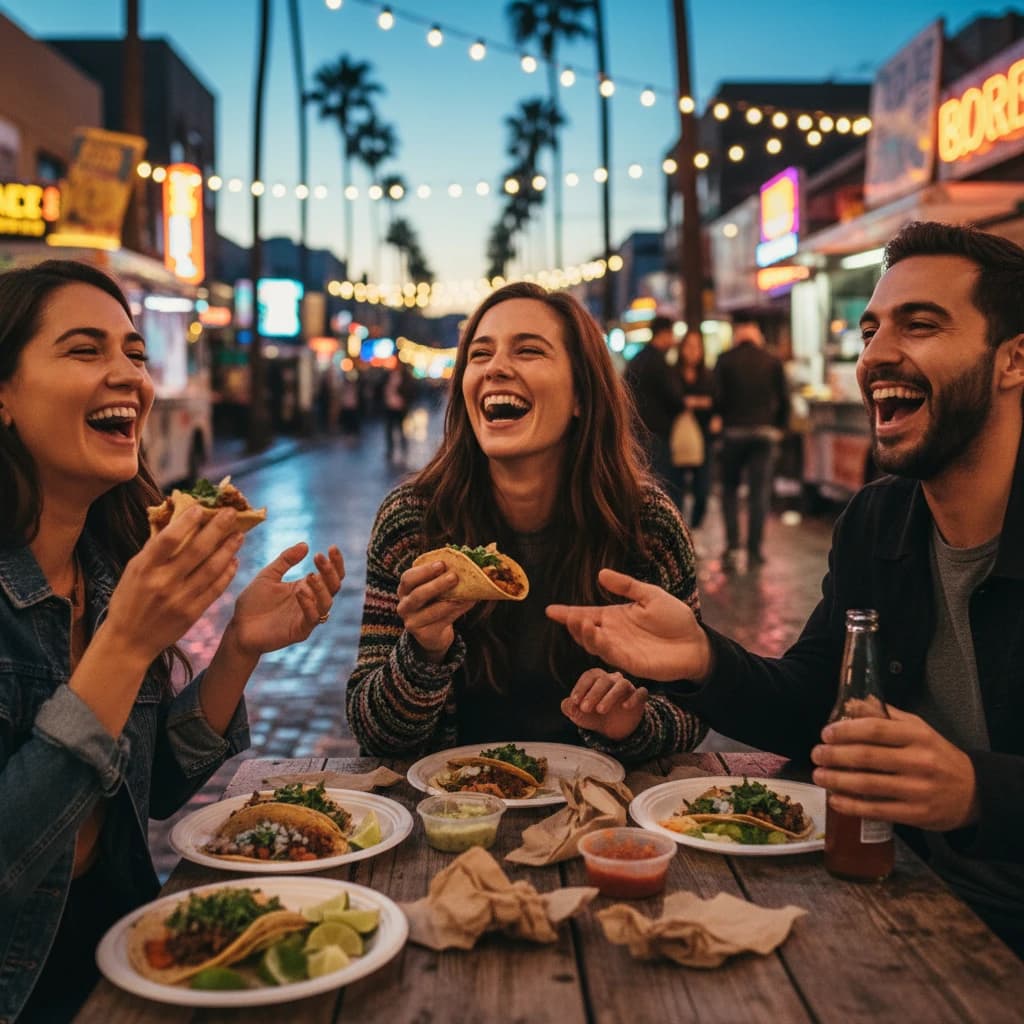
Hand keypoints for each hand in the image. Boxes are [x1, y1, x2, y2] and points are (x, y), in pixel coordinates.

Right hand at [105, 506, 243, 660]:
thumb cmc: (129, 600)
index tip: (201, 508)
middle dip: (217, 529)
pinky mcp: (192, 613)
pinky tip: (234, 561)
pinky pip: (215, 589)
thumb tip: (176, 522)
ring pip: (211, 569)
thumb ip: (154, 549)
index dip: (186, 522)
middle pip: (196, 551)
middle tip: (231, 513)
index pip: (167, 539)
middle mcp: (163, 582)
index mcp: (144, 568)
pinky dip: (227, 574)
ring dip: (228, 549)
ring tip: (239, 535)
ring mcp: (179, 599)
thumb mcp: (133, 571)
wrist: (128, 641)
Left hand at [226, 543, 344, 656]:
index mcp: (306, 587)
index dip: (335, 562)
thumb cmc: (253, 603)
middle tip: (320, 557)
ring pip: (327, 603)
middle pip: (333, 587)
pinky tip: (300, 592)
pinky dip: (309, 605)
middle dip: (330, 571)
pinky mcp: (300, 631)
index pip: (329, 575)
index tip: (331, 547)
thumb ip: (286, 560)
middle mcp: (311, 602)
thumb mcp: (268, 575)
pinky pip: (312, 618)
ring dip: (321, 588)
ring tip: (310, 575)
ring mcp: (307, 617)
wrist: (238, 628)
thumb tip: (305, 544)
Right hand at [397, 561, 475, 663]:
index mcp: (405, 590)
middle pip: (418, 594)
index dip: (424, 570)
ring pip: (430, 611)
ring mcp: (412, 622)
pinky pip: (442, 622)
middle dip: (437, 585)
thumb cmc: (435, 603)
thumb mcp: (435, 590)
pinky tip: (467, 603)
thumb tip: (468, 566)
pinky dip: (456, 611)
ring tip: (464, 594)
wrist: (434, 633)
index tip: (442, 564)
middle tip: (454, 577)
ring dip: (449, 601)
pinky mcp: (423, 634)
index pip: (408, 578)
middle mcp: (404, 606)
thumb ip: (444, 577)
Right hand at [547, 569, 711, 682]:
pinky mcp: (632, 664)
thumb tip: (601, 574)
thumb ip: (626, 586)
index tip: (550, 610)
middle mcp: (613, 634)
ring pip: (595, 645)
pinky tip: (598, 636)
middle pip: (586, 632)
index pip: (586, 614)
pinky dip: (603, 647)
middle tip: (567, 616)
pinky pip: (612, 656)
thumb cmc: (674, 619)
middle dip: (573, 625)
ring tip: (581, 622)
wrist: (696, 642)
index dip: (568, 613)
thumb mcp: (650, 595)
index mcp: (615, 617)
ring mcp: (621, 650)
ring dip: (586, 636)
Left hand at [562, 669, 647, 740]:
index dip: (581, 687)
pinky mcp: (640, 698)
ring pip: (621, 685)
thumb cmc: (593, 715)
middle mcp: (613, 679)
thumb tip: (567, 704)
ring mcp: (628, 687)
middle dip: (593, 694)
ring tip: (600, 710)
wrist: (613, 730)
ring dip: (610, 696)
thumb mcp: (579, 714)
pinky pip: (640, 693)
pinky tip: (625, 707)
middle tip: (585, 708)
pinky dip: (633, 698)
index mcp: (597, 678)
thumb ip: (570, 708)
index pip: (589, 676)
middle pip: (604, 680)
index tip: (574, 701)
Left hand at [811, 707, 979, 831]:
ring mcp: (918, 790)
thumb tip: (852, 704)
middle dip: (835, 755)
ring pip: (869, 785)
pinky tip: (835, 800)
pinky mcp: (917, 814)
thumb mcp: (918, 728)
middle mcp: (918, 761)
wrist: (974, 792)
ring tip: (819, 775)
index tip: (826, 733)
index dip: (846, 731)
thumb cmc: (937, 755)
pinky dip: (852, 806)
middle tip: (816, 754)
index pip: (876, 729)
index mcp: (917, 736)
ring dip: (838, 780)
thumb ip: (885, 716)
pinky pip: (877, 810)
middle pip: (867, 757)